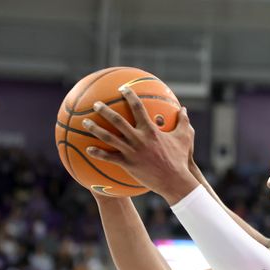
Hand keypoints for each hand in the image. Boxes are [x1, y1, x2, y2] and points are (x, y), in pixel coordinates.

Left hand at [83, 87, 198, 204]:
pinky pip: (109, 158)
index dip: (130, 96)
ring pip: (109, 138)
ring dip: (95, 129)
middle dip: (105, 110)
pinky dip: (98, 153)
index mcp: (151, 130)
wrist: (174, 180)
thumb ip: (183, 122)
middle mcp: (139, 138)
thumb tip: (184, 109)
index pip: (138, 108)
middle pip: (117, 121)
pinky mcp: (128, 164)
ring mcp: (132, 151)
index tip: (123, 89)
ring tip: (85, 122)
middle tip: (95, 104)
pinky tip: (88, 149)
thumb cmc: (180, 159)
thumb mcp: (185, 138)